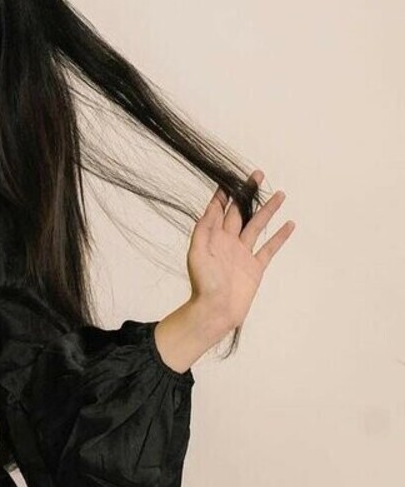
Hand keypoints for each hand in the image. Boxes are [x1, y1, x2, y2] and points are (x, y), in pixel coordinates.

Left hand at [186, 169, 295, 333]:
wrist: (215, 311)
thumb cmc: (203, 285)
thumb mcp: (197, 253)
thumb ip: (204, 229)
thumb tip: (212, 207)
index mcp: (212, 238)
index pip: (219, 210)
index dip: (224, 194)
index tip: (231, 178)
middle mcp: (228, 243)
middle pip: (240, 212)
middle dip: (248, 194)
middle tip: (257, 175)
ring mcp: (243, 254)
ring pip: (258, 226)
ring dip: (268, 210)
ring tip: (280, 194)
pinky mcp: (255, 267)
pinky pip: (270, 248)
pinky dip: (280, 236)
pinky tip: (289, 224)